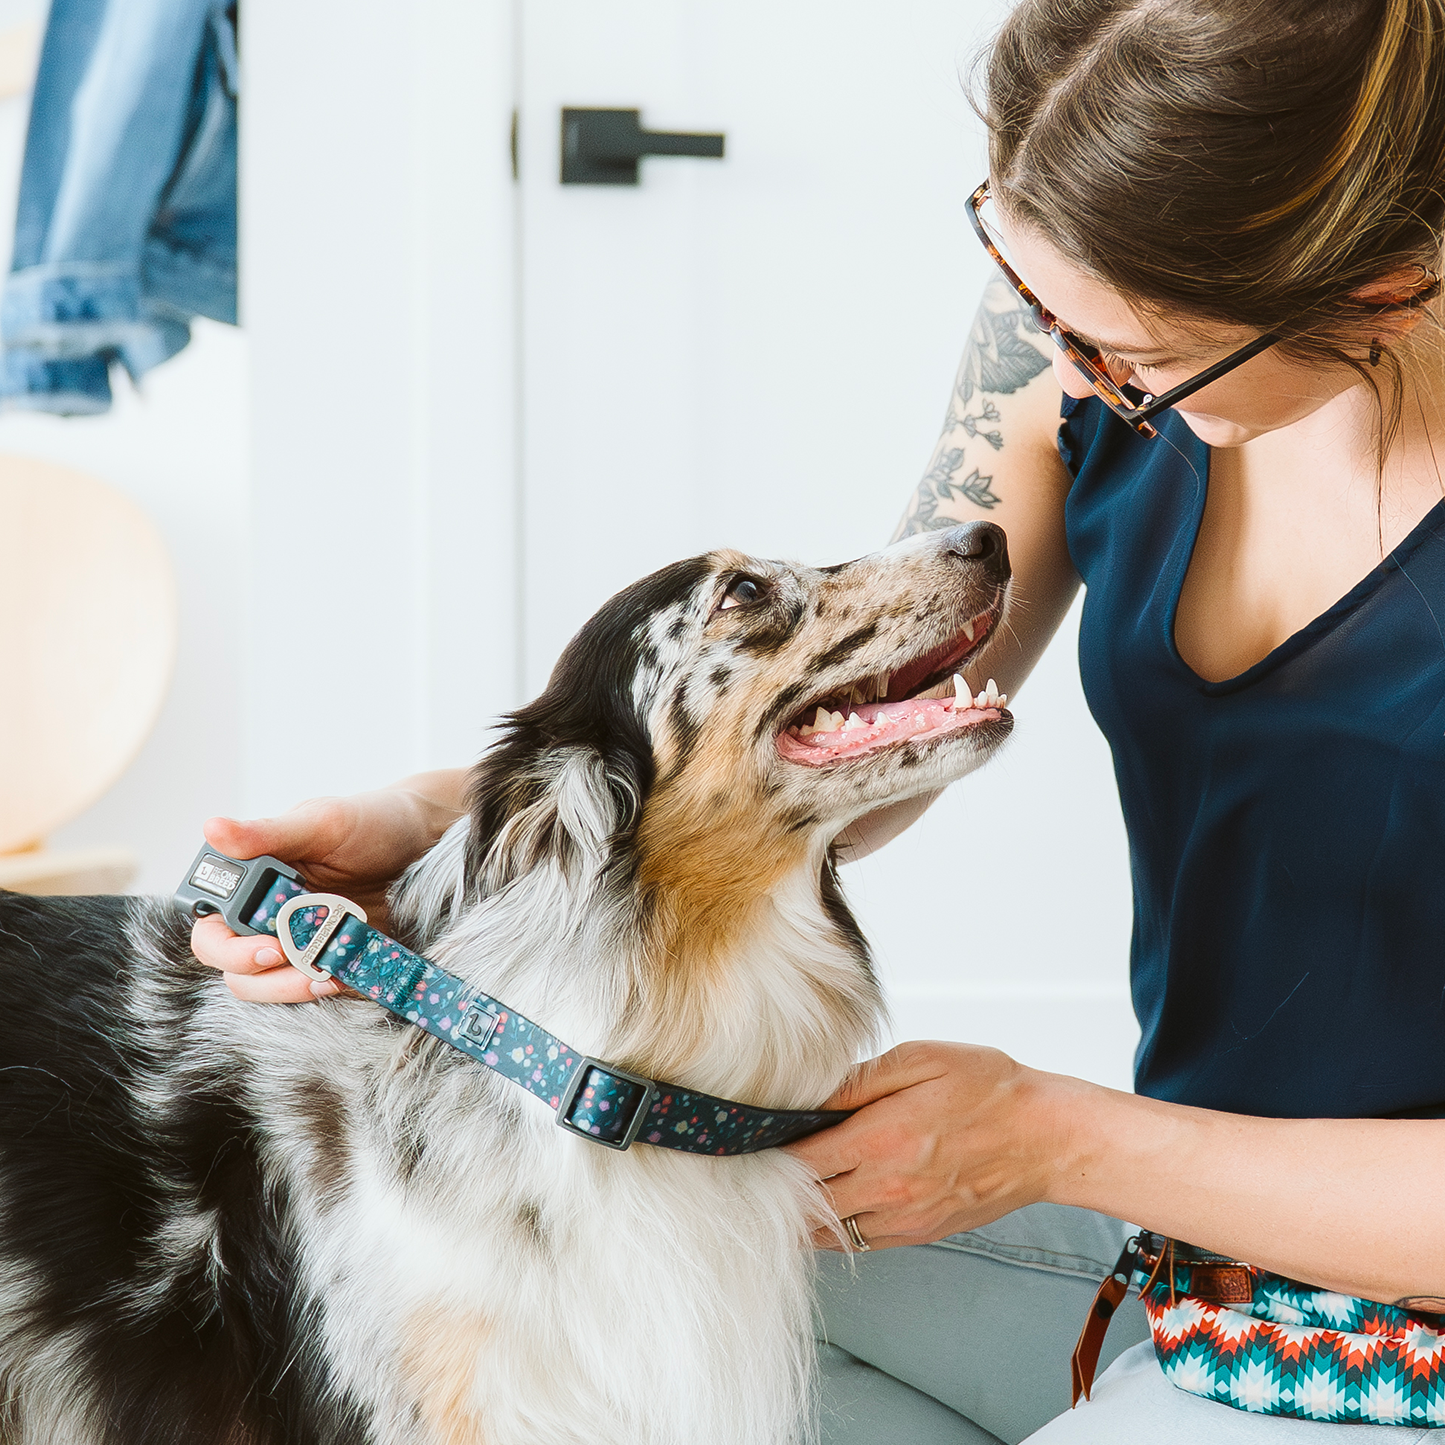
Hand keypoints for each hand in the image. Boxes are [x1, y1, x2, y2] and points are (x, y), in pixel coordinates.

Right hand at [190, 772, 466, 1003]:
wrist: (424, 840)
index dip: (228, 949)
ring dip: (294, 989)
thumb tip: (212, 828)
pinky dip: (326, 990)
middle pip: (236, 971)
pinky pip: (315, 990)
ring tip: (330, 977)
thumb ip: (267, 833)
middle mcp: (265, 920)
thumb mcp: (322, 823)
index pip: (211, 932)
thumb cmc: (368, 821)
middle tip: (306, 964)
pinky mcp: (332, 962)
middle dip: (265, 978)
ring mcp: (299, 945)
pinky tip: (349, 978)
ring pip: (270, 989)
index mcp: (249, 886)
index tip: (269, 947)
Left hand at [784, 1040, 1077, 1250]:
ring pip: (829, 1233)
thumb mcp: (921, 1059)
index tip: (753, 1143)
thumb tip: (812, 1093)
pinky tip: (827, 1206)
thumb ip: (861, 1078)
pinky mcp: (921, 1232)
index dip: (770, 1156)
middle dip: (777, 1191)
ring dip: (802, 1216)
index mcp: (881, 1137)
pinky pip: (861, 1242)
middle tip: (758, 1172)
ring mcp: (904, 1217)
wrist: (1045, 1137)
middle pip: (806, 1205)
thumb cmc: (986, 1087)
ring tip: (783, 1193)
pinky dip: (836, 1229)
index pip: (801, 1161)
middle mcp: (887, 1186)